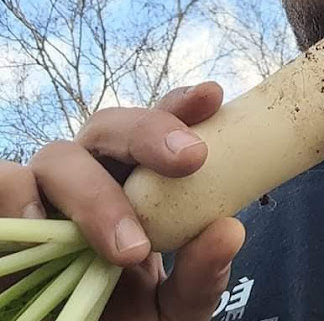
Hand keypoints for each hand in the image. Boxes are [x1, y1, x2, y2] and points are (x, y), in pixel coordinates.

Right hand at [0, 82, 245, 319]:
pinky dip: (16, 191)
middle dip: (150, 131)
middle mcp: (94, 175)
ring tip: (131, 248)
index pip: (160, 125)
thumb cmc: (131, 320)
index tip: (213, 96)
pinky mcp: (12, 223)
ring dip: (94, 191)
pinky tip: (42, 219)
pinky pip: (4, 182)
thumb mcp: (176, 306)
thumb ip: (201, 274)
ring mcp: (49, 196)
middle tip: (191, 159)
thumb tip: (230, 231)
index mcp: (141, 180)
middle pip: (112, 126)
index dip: (182, 105)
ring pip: (59, 156)